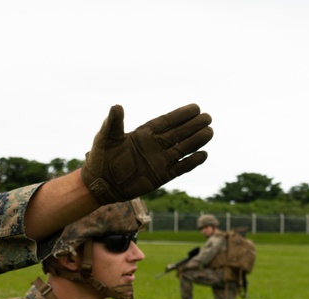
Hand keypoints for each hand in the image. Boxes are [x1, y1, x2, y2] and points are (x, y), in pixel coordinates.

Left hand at [81, 104, 212, 205]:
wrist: (99, 183)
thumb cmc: (100, 158)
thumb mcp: (106, 137)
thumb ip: (114, 122)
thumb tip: (117, 106)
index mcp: (143, 134)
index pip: (166, 122)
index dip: (181, 115)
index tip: (196, 107)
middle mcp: (154, 146)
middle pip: (178, 133)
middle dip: (193, 126)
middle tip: (208, 117)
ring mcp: (158, 161)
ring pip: (182, 149)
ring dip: (196, 141)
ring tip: (210, 132)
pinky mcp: (160, 176)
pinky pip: (179, 168)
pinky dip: (191, 162)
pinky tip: (203, 155)